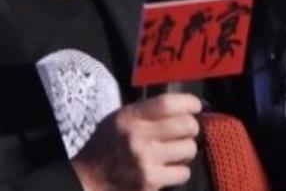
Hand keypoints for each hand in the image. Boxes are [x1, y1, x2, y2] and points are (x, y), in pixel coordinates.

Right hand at [71, 93, 201, 190]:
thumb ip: (147, 111)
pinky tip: (169, 168)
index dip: (188, 102)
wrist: (89, 177)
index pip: (167, 104)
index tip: (195, 105)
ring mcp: (145, 162)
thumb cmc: (108, 144)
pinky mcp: (150, 183)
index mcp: (130, 117)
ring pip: (189, 149)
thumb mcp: (120, 118)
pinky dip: (181, 170)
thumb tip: (182, 107)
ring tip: (176, 150)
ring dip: (187, 149)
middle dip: (191, 126)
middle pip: (185, 125)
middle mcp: (138, 138)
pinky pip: (183, 173)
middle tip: (188, 129)